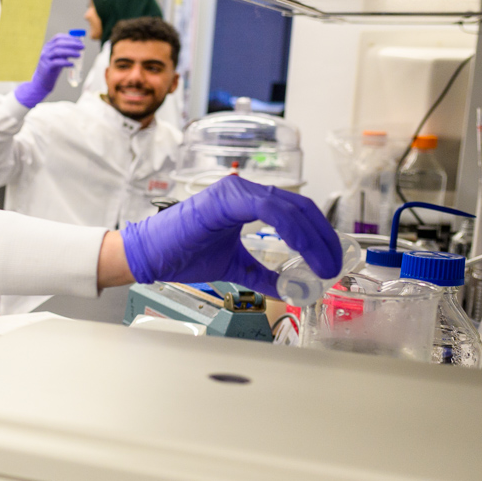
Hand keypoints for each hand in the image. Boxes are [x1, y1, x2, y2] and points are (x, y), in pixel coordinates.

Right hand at [13, 32, 85, 108]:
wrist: (42, 81)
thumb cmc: (53, 69)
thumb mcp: (59, 57)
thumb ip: (66, 51)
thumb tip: (78, 46)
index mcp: (48, 46)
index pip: (58, 37)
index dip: (70, 38)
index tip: (80, 41)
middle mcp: (45, 50)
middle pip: (59, 43)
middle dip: (72, 44)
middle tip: (82, 47)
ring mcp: (45, 58)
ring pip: (58, 51)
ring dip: (70, 52)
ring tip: (79, 55)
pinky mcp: (46, 67)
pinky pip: (56, 63)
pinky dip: (65, 62)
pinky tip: (72, 64)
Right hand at [119, 175, 337, 299]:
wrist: (148, 255)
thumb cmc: (181, 253)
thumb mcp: (233, 266)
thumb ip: (262, 275)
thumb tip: (292, 289)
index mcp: (245, 202)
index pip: (295, 211)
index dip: (319, 235)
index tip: (330, 261)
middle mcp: (242, 191)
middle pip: (300, 206)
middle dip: (324, 238)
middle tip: (334, 266)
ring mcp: (234, 192)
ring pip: (289, 206)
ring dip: (313, 237)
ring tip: (323, 265)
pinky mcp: (224, 200)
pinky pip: (269, 209)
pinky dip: (292, 231)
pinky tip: (302, 251)